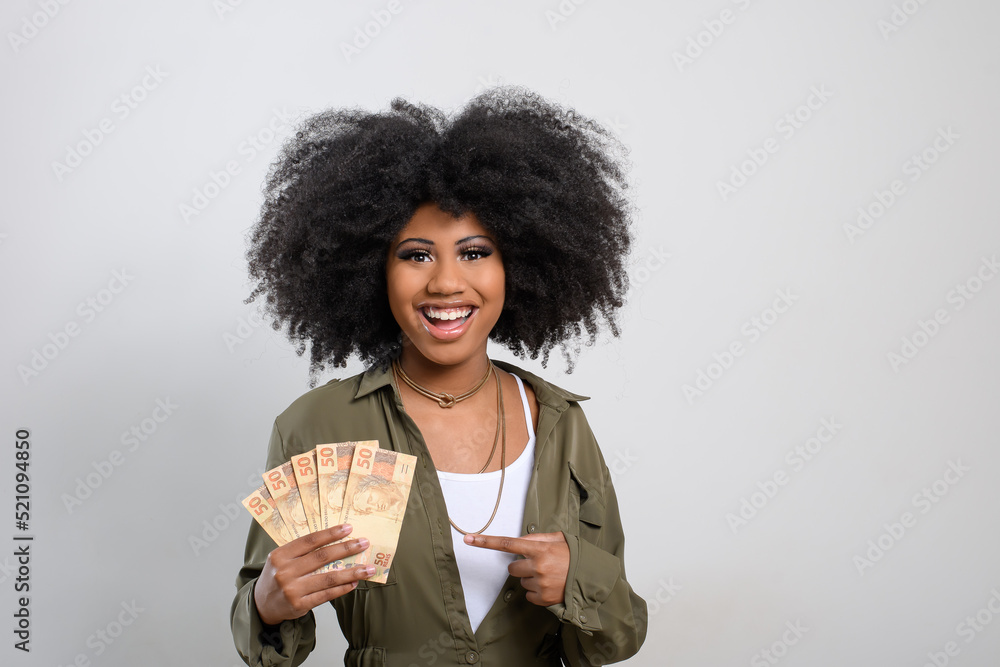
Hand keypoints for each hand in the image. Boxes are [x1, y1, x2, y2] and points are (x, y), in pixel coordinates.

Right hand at [253, 524, 373, 625]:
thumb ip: (302, 551)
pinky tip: (354, 583)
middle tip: (364, 543)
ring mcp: (292, 590)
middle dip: (346, 548)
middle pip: (322, 557)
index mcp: (280, 555)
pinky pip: (326, 595)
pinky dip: (342, 588)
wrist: (261, 605)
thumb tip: (336, 541)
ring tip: (368, 568)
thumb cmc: (277, 576)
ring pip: (328, 578)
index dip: (331, 533)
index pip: (310, 541)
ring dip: (351, 572)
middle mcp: (285, 572)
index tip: (349, 528)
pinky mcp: (300, 605)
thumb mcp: (281, 559)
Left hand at [464, 532, 569, 605]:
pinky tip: (551, 586)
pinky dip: (537, 591)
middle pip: (512, 568)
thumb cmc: (575, 556)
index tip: (469, 539)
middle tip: (539, 565)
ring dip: (531, 579)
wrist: (593, 578)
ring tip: (550, 576)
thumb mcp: (559, 539)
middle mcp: (538, 566)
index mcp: (540, 549)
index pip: (507, 544)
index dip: (486, 542)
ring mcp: (540, 584)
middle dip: (521, 566)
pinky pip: (529, 595)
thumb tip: (520, 541)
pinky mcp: (543, 599)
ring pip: (521, 582)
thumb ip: (537, 538)